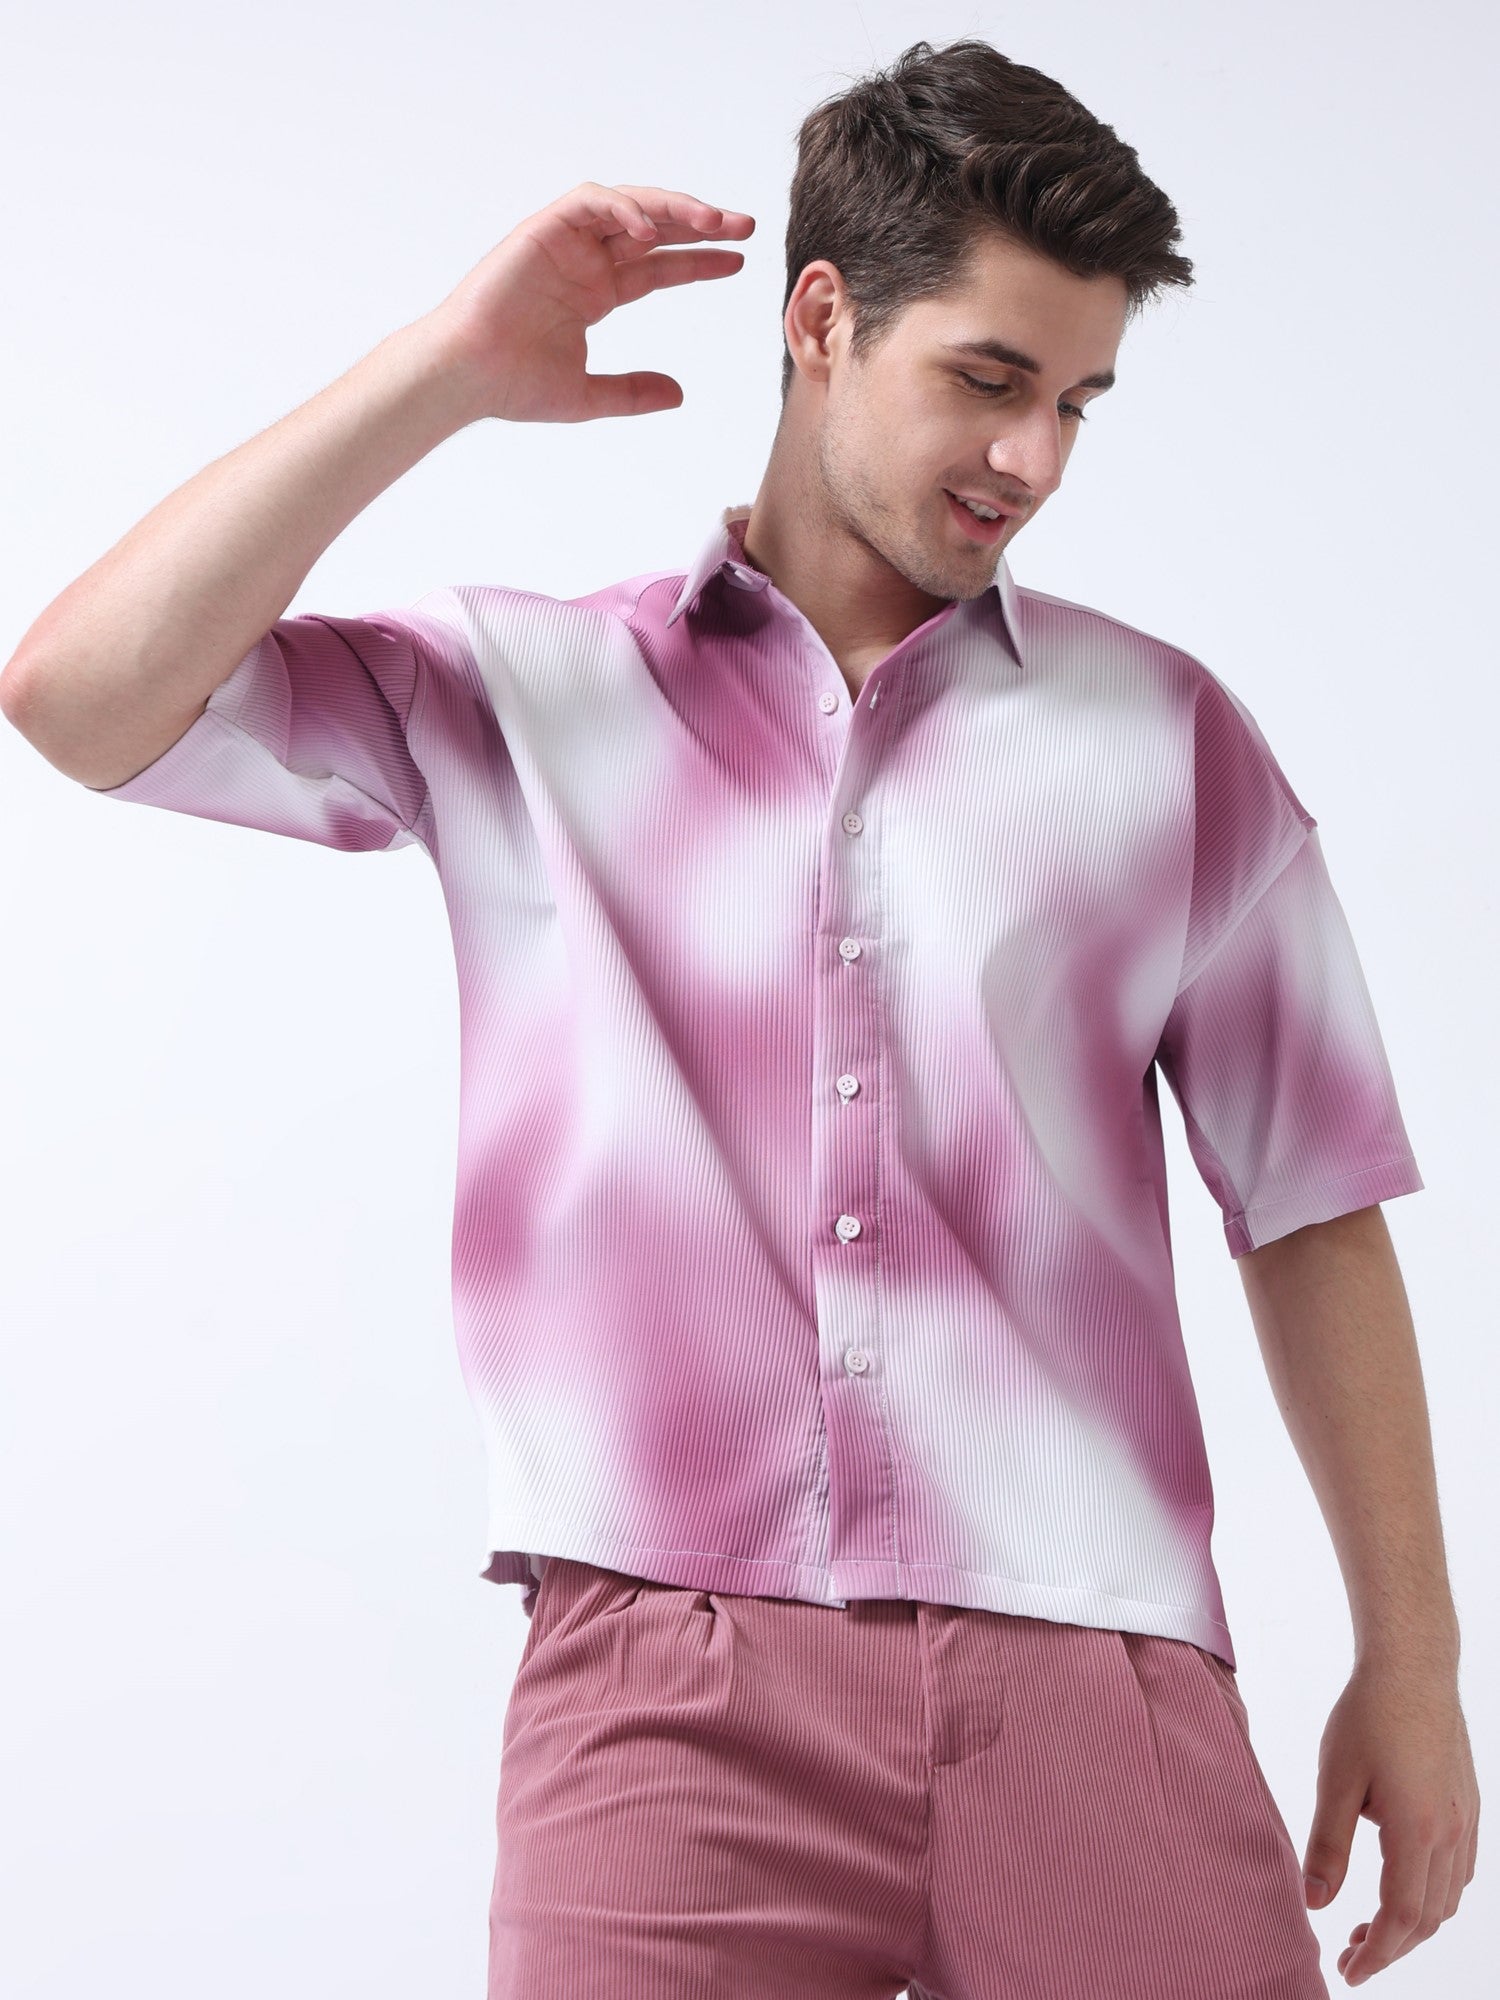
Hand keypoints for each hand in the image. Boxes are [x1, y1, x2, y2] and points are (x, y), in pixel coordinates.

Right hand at [422, 180, 754, 424]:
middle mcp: (584, 261)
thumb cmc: (514, 385)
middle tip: (744, 227)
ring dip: (672, 207)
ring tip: (712, 221)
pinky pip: (590, 202)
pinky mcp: (542, 230)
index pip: (658, 267)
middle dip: (699, 224)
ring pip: (628, 207)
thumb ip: (633, 392)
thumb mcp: (589, 396)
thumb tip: (679, 394)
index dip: (698, 262)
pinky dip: (622, 208)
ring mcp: (564, 242)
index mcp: (596, 292)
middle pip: (653, 229)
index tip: (738, 264)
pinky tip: (650, 228)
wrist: (468, 377)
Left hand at [1301, 1655, 1478, 1983]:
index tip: (1349, 1972)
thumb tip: (1315, 1904)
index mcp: (1418, 1832)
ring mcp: (1467, 1821)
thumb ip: (1327, 1847)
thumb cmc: (1368, 1715)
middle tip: (1351, 1956)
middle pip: (1429, 1918)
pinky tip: (1403, 1885)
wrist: (1413, 1667)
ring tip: (1371, 1926)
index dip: (1377, 1953)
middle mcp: (1452, 1835)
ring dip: (1414, 1923)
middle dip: (1392, 1946)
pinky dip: (1433, 1895)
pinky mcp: (1469, 1806)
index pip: (1403, 1918)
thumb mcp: (1335, 1780)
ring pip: (1448, 1899)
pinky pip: (1460, 1872)